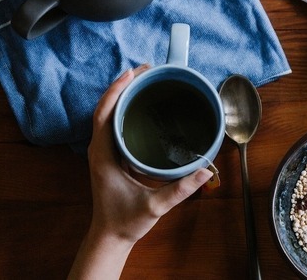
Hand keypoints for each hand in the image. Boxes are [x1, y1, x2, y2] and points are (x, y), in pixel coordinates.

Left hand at [69, 65, 212, 278]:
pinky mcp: (111, 156)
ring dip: (124, 95)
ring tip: (146, 80)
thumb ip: (180, 189)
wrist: (111, 236)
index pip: (104, 114)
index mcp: (104, 155)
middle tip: (147, 70)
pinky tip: (142, 105)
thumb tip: (206, 171)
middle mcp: (100, 149)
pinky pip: (114, 124)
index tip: (133, 73)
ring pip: (109, 114)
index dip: (116, 91)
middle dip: (124, 85)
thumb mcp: (155, 206)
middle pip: (106, 108)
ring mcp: (104, 152)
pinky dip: (125, 109)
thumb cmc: (126, 221)